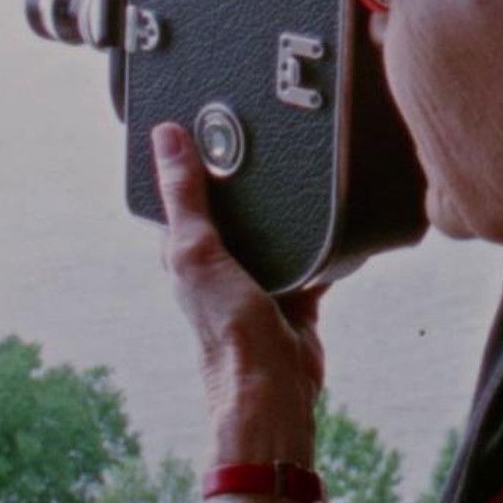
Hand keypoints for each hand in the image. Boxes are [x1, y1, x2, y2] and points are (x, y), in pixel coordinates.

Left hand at [152, 122, 326, 464]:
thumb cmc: (225, 326)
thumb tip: (166, 138)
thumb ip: (186, 197)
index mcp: (186, 251)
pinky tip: (337, 219)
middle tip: (264, 133)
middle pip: (233, 209)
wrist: (273, 384)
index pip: (184, 195)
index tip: (206, 118)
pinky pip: (311, 257)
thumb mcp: (197, 251)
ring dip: (284, 207)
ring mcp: (258, 278)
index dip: (191, 159)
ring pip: (273, 229)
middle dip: (246, 178)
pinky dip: (322, 242)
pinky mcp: (296, 293)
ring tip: (299, 165)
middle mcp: (219, 262)